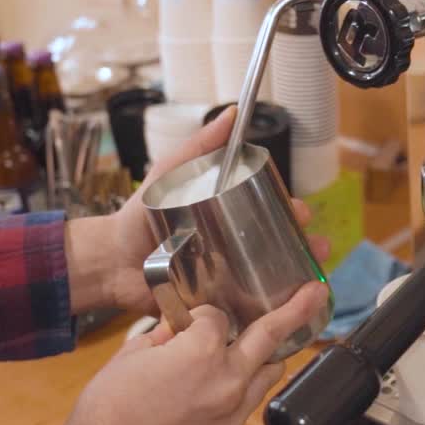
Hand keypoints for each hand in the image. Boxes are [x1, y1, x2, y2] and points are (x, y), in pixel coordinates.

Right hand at [61, 280, 328, 424]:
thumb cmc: (108, 410)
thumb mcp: (130, 356)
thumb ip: (162, 336)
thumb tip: (176, 328)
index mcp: (201, 352)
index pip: (217, 317)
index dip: (201, 315)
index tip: (187, 321)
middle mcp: (227, 380)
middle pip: (271, 337)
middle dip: (296, 311)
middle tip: (315, 294)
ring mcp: (231, 413)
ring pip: (268, 375)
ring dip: (270, 356)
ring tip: (276, 342)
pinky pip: (248, 405)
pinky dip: (246, 389)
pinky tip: (234, 384)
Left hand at [65, 106, 330, 316]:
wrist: (110, 262)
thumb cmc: (138, 216)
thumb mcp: (169, 173)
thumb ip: (197, 146)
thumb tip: (232, 114)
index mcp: (225, 218)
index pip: (269, 214)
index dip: (290, 213)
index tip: (302, 213)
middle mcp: (231, 248)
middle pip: (278, 247)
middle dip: (303, 246)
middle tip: (315, 246)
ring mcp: (225, 278)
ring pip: (271, 278)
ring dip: (296, 277)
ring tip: (311, 277)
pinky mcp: (214, 306)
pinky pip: (246, 307)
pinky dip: (269, 309)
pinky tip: (287, 309)